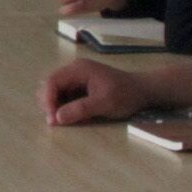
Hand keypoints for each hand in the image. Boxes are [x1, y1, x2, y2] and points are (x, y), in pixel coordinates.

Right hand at [40, 57, 158, 127]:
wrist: (143, 91)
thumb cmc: (125, 95)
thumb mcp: (103, 103)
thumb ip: (79, 109)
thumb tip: (56, 118)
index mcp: (78, 69)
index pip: (51, 81)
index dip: (47, 100)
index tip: (52, 119)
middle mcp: (74, 69)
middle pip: (49, 84)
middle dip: (48, 103)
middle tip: (55, 122)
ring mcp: (77, 76)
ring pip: (55, 90)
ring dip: (54, 105)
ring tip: (61, 120)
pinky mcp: (81, 84)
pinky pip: (64, 94)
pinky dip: (63, 105)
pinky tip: (69, 115)